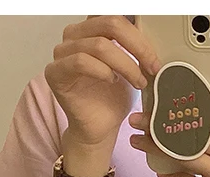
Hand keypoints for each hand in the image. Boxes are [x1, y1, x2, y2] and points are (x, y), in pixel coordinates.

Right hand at [45, 16, 160, 150]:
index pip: (116, 16)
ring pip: (99, 45)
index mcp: (92, 28)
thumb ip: (135, 46)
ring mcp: (62, 53)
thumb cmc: (112, 98)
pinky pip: (80, 62)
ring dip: (125, 64)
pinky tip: (113, 81)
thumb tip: (155, 33)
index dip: (139, 33)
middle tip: (152, 67)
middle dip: (137, 47)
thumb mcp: (132, 65)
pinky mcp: (55, 73)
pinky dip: (102, 71)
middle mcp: (74, 35)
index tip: (155, 56)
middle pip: (110, 24)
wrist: (100, 128)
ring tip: (138, 82)